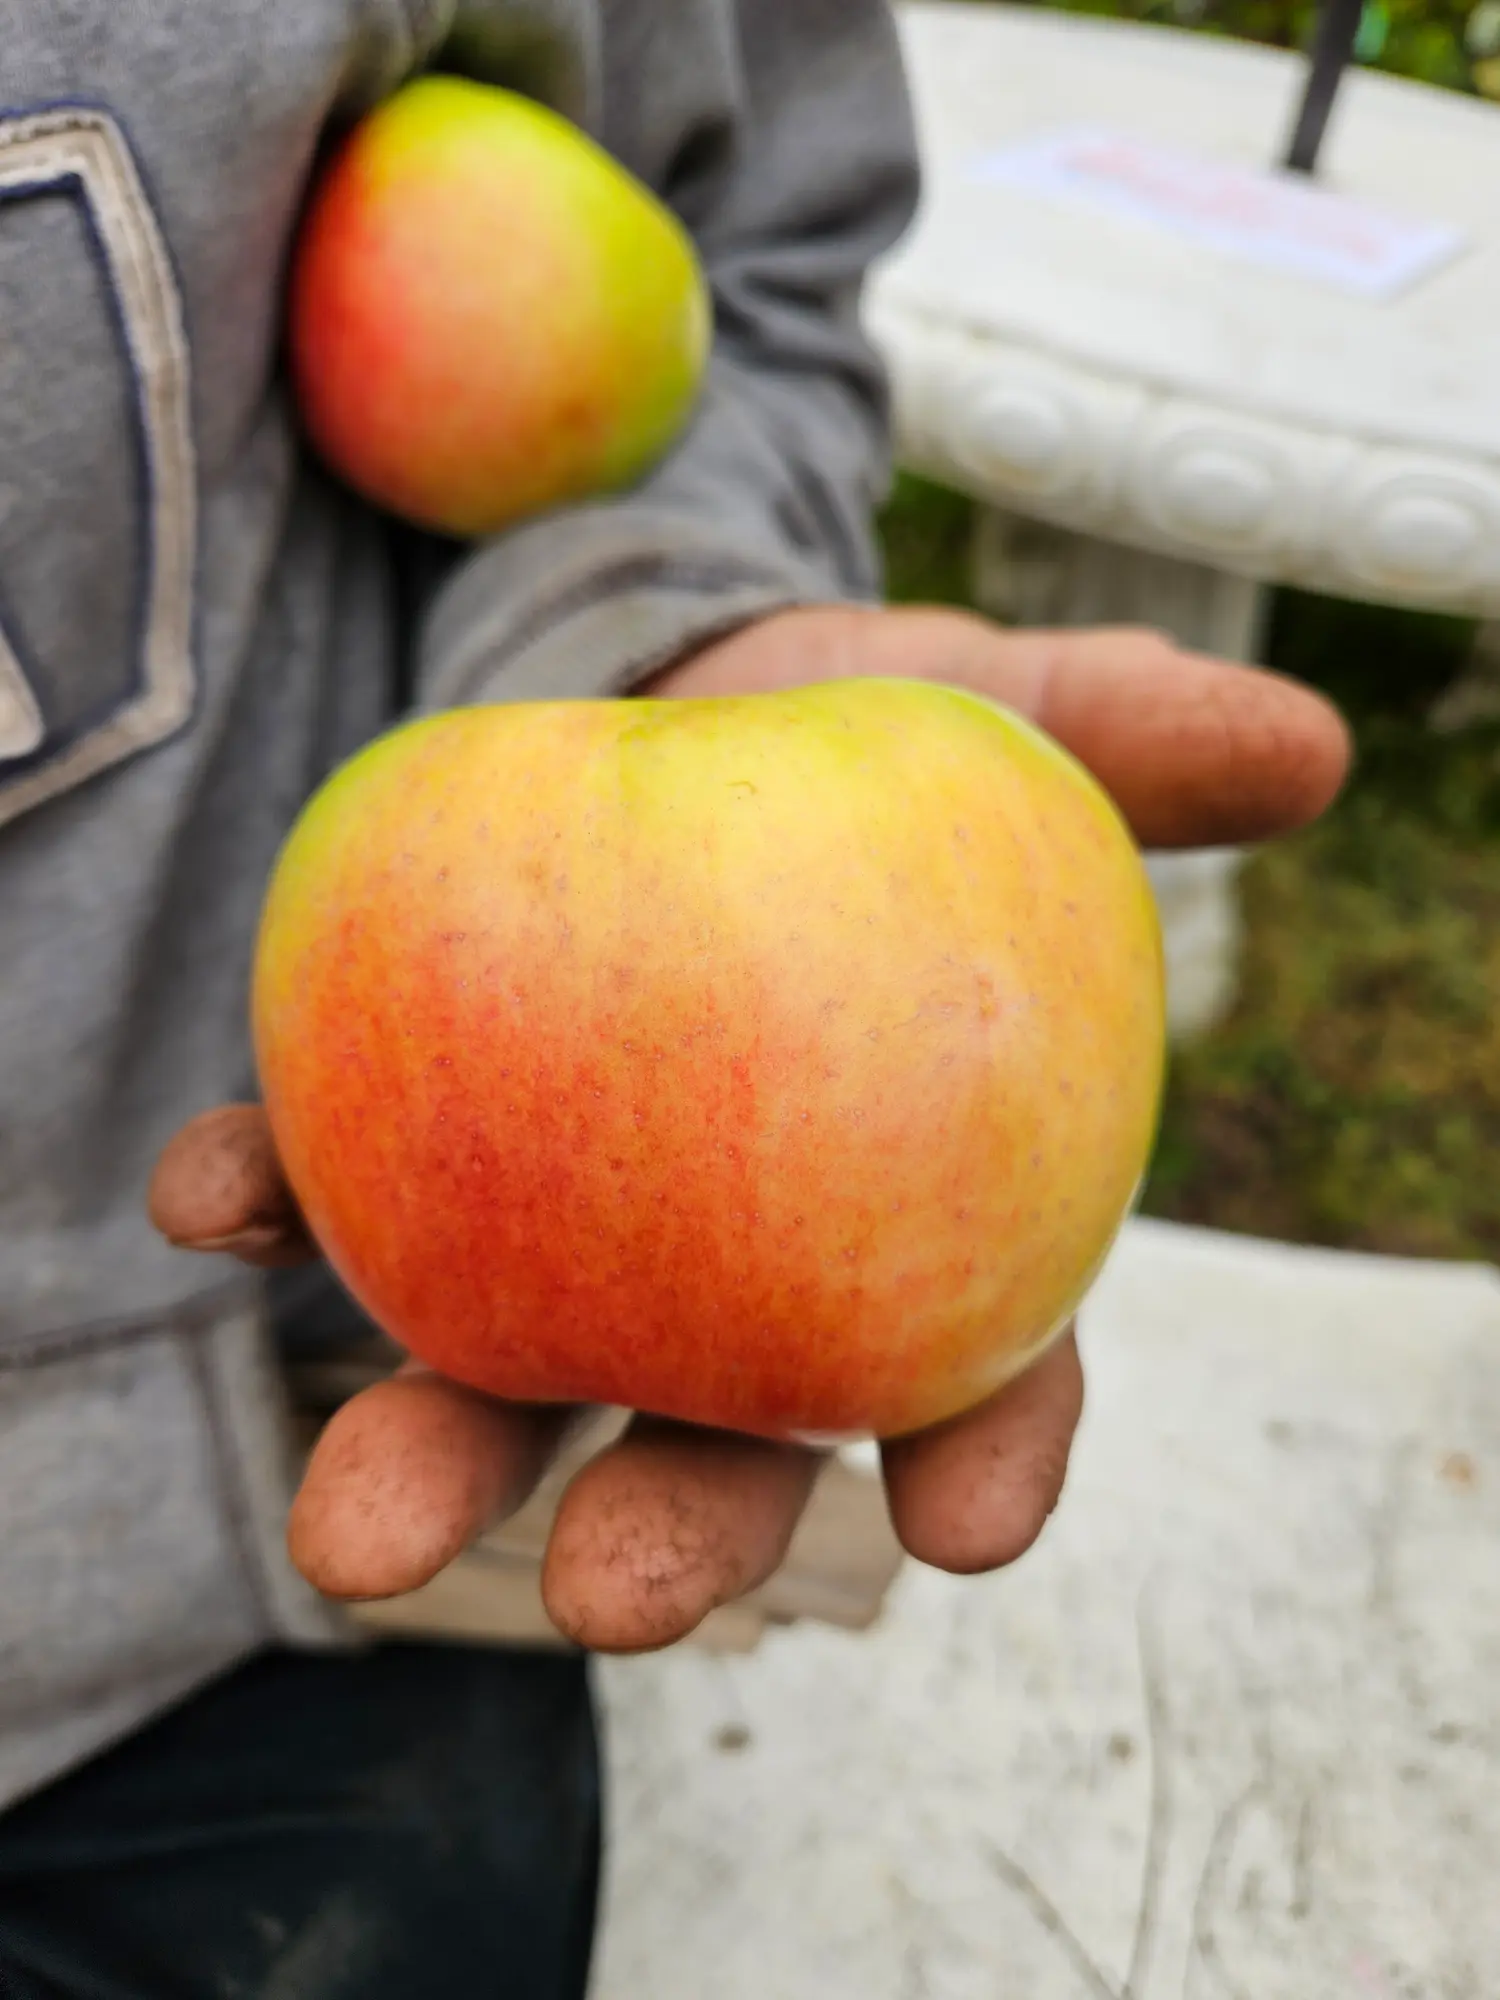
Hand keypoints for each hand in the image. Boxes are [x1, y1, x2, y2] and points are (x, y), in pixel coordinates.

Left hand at [150, 605, 1348, 1649]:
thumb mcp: (1009, 726)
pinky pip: (334, 1177)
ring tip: (353, 1529)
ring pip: (502, 1360)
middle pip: (712, 1426)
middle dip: (666, 1529)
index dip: (983, 1447)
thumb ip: (1136, 742)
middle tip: (609, 1594)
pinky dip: (271, 1193)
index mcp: (903, 1209)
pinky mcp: (419, 1118)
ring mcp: (559, 1207)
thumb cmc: (876, 750)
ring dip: (425, 1448)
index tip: (967, 1526)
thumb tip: (1302, 741)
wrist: (682, 698)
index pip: (976, 1361)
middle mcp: (726, 1254)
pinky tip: (215, 1200)